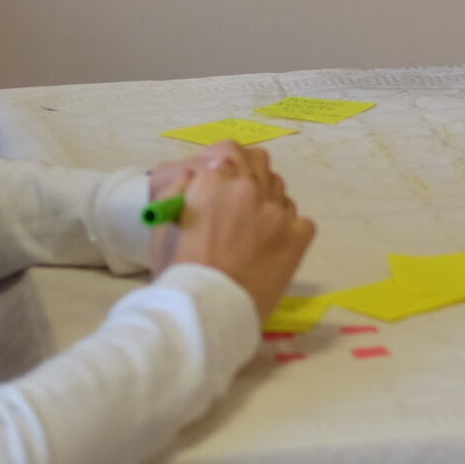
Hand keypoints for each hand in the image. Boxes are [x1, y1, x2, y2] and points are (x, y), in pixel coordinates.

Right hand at [162, 143, 316, 322]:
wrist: (207, 311)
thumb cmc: (179, 272)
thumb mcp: (164, 224)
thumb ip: (179, 190)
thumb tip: (195, 172)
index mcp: (213, 180)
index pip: (228, 152)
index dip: (223, 168)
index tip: (220, 183)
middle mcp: (249, 187)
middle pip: (258, 161)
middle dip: (249, 175)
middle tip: (239, 202)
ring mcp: (277, 211)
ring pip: (279, 189)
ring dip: (267, 201)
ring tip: (253, 231)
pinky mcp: (298, 235)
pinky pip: (300, 220)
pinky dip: (289, 230)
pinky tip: (272, 248)